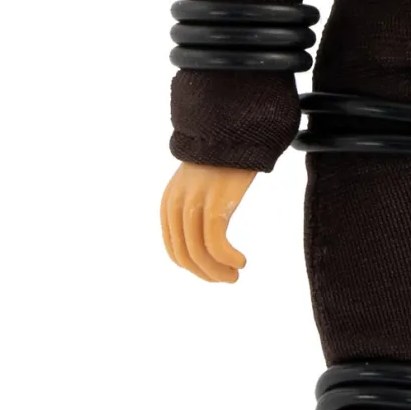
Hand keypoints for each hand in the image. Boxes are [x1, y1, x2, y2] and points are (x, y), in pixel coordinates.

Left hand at [160, 163, 256, 281]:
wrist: (236, 130)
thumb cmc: (224, 159)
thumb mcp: (198, 184)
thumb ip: (193, 207)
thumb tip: (203, 239)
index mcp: (169, 203)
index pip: (174, 251)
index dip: (195, 268)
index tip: (217, 272)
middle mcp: (176, 205)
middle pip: (185, 256)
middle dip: (207, 274)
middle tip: (230, 279)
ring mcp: (194, 204)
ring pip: (200, 254)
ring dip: (219, 272)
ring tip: (235, 274)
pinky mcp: (215, 204)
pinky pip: (216, 244)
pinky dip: (228, 259)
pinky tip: (241, 260)